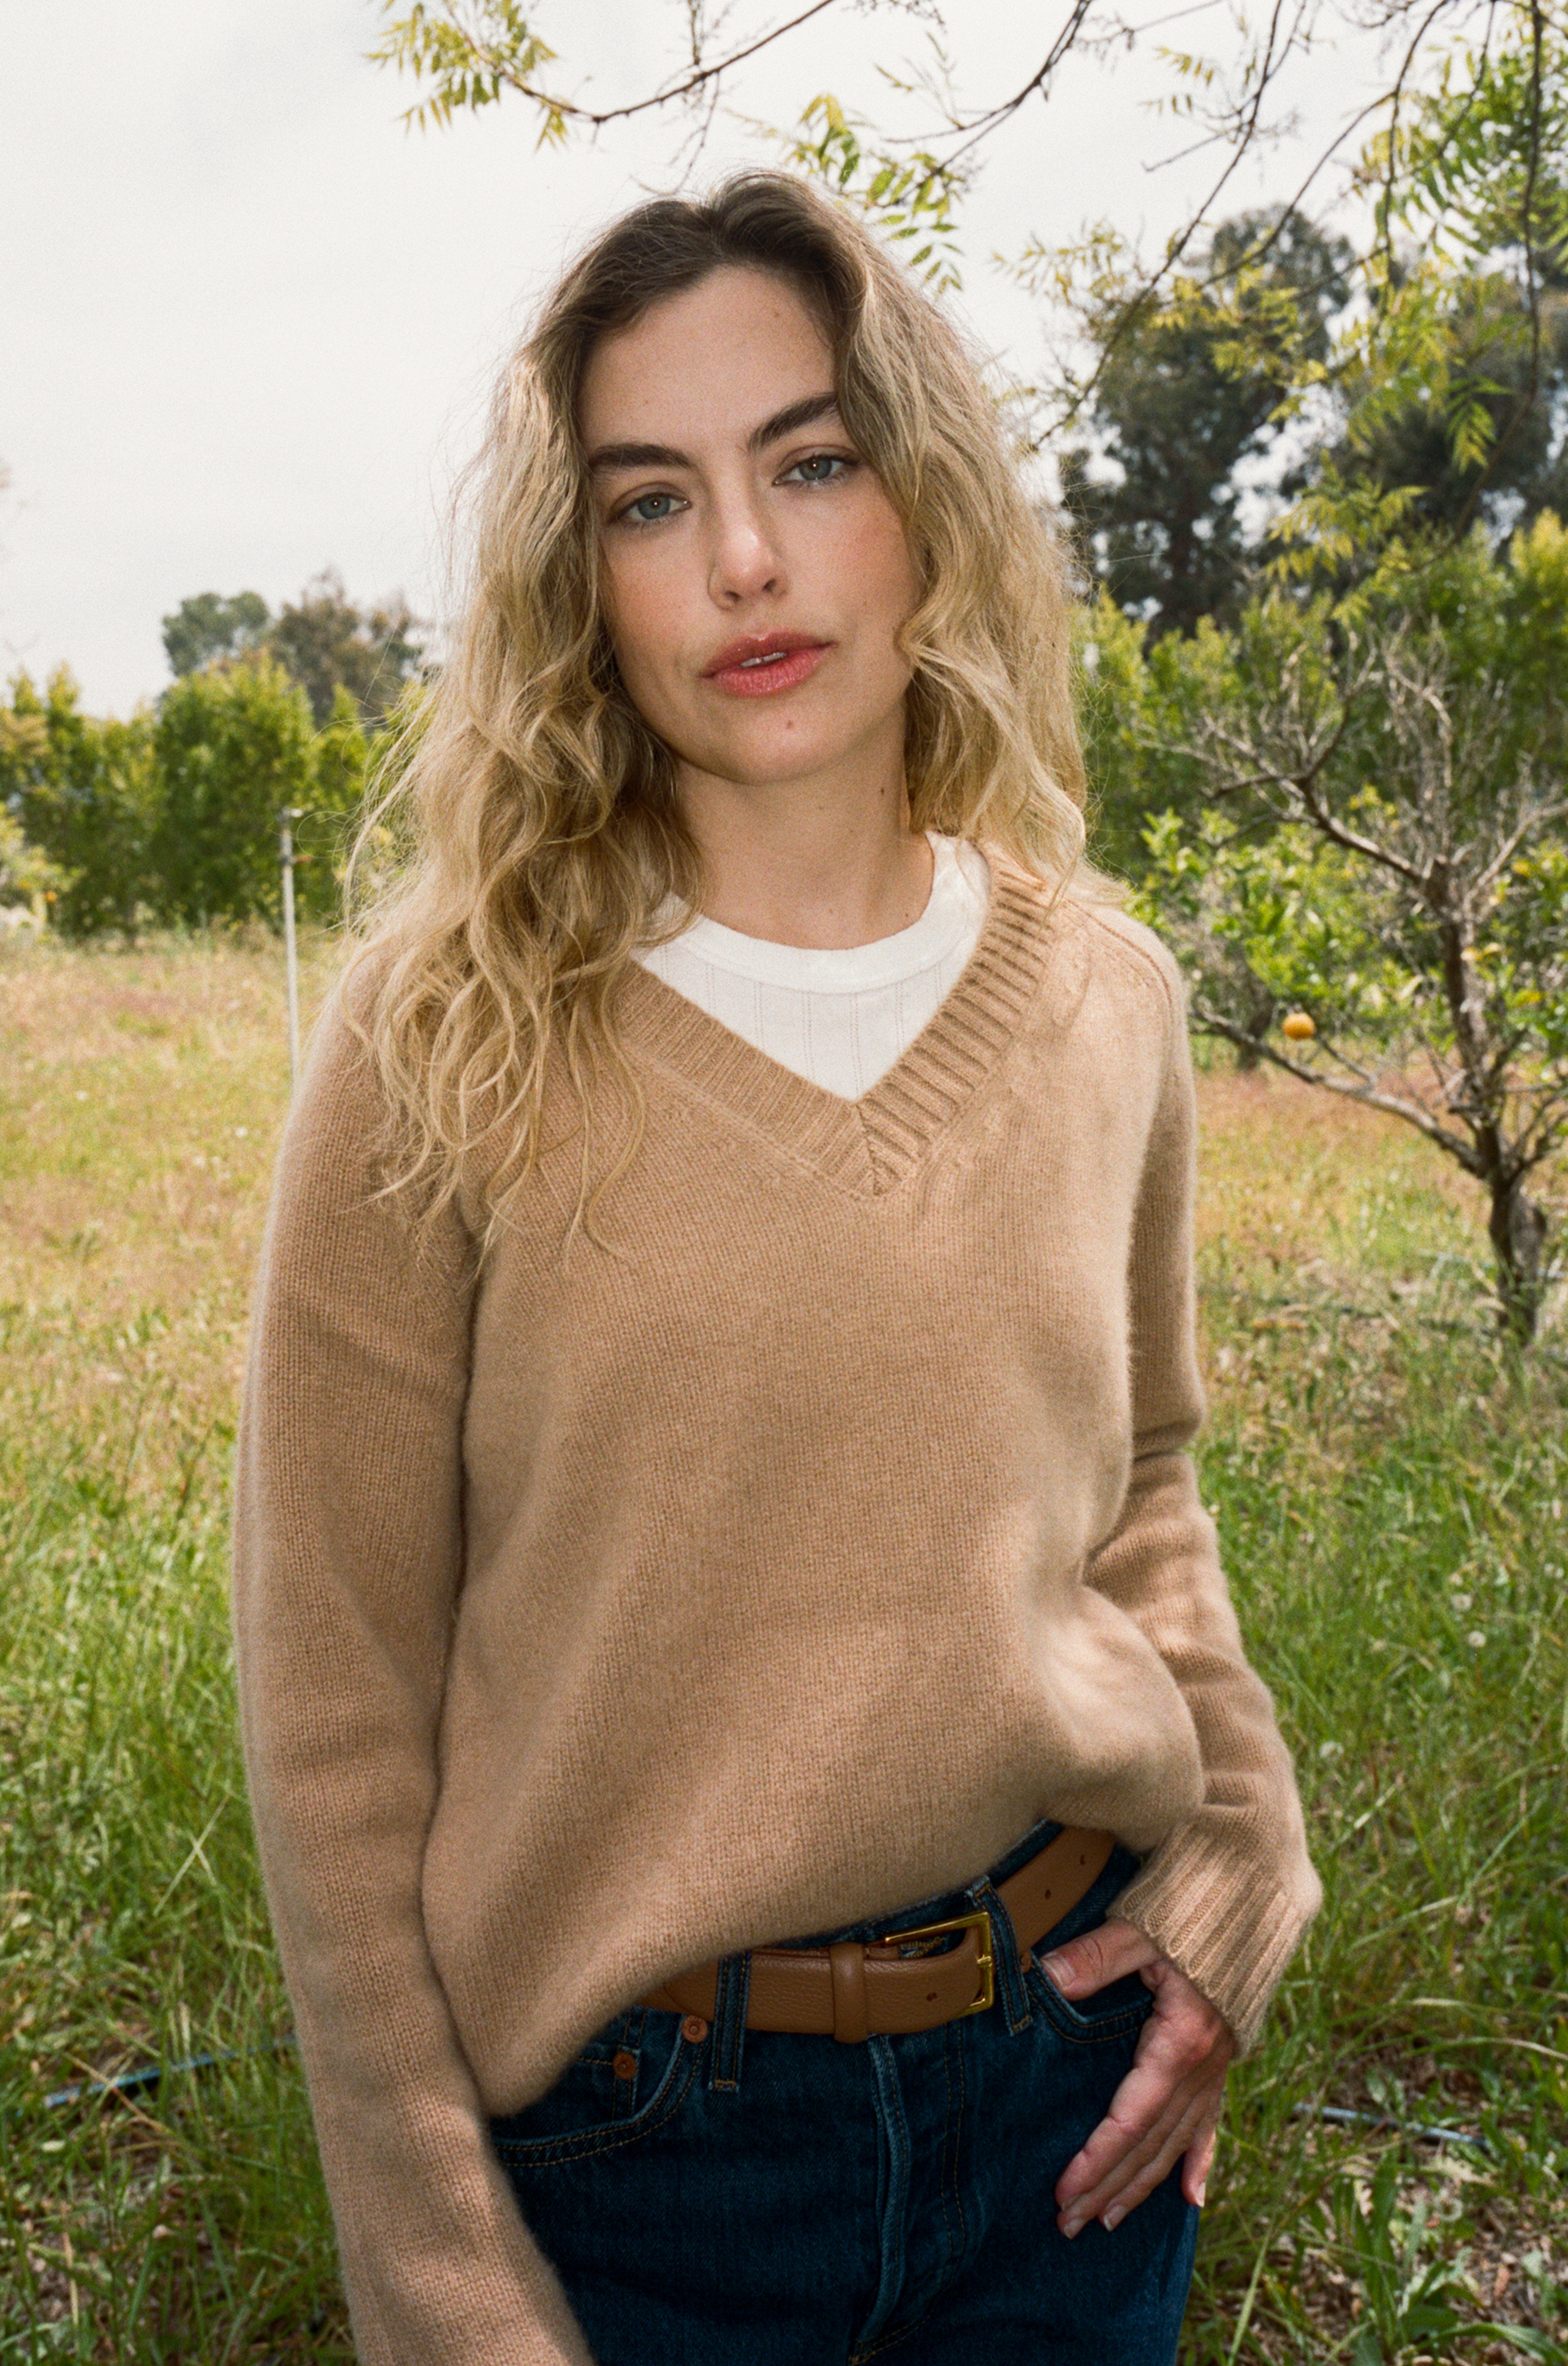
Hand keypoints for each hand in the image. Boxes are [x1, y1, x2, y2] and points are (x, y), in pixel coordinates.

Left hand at [1036, 1915, 1233, 2238]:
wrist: (1255, 1897)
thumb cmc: (1193, 1910)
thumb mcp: (1140, 1929)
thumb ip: (1094, 1958)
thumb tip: (1043, 1976)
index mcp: (1180, 2042)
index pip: (1131, 2119)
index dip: (1096, 2158)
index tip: (1062, 2190)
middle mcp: (1203, 2068)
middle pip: (1150, 2144)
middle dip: (1109, 2188)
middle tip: (1069, 2224)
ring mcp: (1217, 2070)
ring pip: (1176, 2143)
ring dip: (1143, 2186)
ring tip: (1108, 2221)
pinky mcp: (1223, 2062)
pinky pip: (1210, 2124)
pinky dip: (1201, 2162)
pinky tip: (1193, 2198)